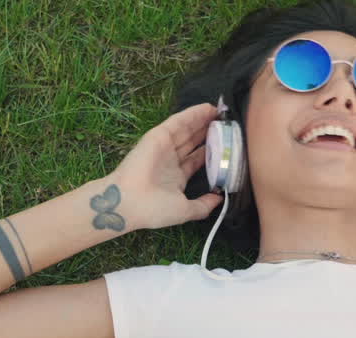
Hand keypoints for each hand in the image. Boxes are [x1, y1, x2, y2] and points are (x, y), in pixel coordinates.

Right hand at [107, 103, 225, 230]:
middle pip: (193, 142)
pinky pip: (178, 122)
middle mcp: (171, 160)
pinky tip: (207, 108)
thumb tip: (220, 199)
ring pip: (187, 130)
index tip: (227, 144)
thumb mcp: (184, 211)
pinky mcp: (158, 136)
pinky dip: (192, 114)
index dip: (212, 151)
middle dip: (209, 133)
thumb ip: (203, 205)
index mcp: (176, 177)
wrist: (129, 202)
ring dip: (203, 120)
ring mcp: (164, 147)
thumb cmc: (154, 209)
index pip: (197, 160)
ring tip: (220, 112)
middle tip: (226, 123)